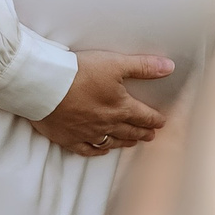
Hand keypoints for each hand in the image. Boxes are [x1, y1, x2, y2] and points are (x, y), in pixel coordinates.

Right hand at [35, 50, 172, 156]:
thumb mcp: (115, 63)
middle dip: (142, 133)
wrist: (45, 85)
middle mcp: (107, 124)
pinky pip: (87, 149)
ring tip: (132, 142)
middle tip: (151, 135)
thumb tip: (169, 67)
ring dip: (124, 142)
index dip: (155, 119)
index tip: (161, 122)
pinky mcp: (69, 138)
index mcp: (120, 107)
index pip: (144, 116)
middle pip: (130, 131)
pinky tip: (102, 150)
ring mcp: (87, 133)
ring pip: (111, 141)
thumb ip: (143, 66)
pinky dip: (97, 150)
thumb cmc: (80, 72)